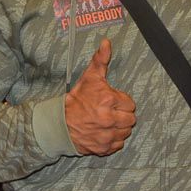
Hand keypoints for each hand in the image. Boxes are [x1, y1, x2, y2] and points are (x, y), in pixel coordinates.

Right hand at [64, 38, 135, 155]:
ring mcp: (106, 135)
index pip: (130, 104)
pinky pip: (118, 145)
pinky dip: (112, 140)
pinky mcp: (102, 148)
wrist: (59, 123)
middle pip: (131, 119)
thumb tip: (107, 42)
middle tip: (110, 112)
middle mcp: (109, 119)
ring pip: (126, 132)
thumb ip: (101, 59)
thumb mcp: (89, 77)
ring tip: (107, 122)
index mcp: (108, 100)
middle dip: (123, 115)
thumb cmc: (76, 99)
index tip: (112, 101)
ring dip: (119, 128)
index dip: (121, 102)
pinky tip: (103, 132)